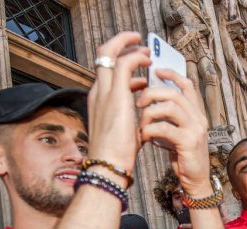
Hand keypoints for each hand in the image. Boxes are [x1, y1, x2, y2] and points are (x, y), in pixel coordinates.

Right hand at [88, 32, 149, 171]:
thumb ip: (134, 122)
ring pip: (109, 53)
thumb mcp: (127, 133)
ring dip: (128, 47)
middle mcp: (98, 92)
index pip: (107, 73)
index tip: (141, 68)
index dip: (124, 66)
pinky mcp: (114, 94)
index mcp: (100, 102)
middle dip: (121, 46)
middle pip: (102, 56)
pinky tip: (148, 61)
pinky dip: (135, 57)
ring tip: (146, 51)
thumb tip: (146, 120)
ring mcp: (103, 91)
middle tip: (140, 46)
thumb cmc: (118, 155)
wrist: (108, 164)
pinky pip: (123, 63)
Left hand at [137, 70, 210, 197]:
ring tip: (141, 122)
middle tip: (139, 102)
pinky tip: (144, 136)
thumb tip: (151, 101)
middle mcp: (199, 118)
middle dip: (152, 94)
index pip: (187, 85)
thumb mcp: (178, 131)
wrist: (195, 180)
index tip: (155, 71)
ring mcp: (195, 129)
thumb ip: (170, 117)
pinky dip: (150, 130)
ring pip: (170, 107)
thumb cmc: (183, 156)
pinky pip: (165, 128)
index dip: (171, 74)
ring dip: (150, 112)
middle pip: (174, 93)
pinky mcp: (188, 142)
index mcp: (196, 113)